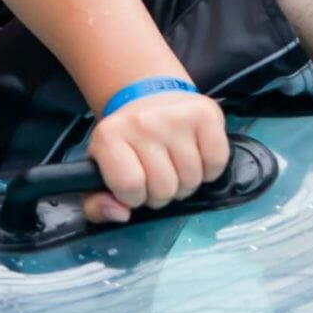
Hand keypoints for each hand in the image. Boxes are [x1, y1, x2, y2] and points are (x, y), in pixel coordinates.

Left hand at [84, 89, 232, 223]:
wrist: (151, 98)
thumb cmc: (127, 143)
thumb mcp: (99, 174)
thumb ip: (96, 205)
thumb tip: (121, 214)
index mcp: (109, 136)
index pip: (130, 187)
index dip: (135, 198)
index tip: (135, 187)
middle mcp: (142, 122)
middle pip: (164, 188)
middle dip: (162, 193)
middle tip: (157, 176)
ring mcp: (176, 116)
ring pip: (191, 180)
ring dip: (185, 183)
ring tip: (175, 165)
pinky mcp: (205, 114)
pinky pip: (216, 163)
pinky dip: (209, 169)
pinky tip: (195, 156)